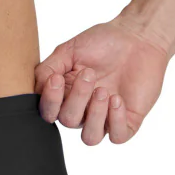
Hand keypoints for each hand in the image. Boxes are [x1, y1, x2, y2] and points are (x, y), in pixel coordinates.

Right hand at [34, 17, 170, 144]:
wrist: (136, 37)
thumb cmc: (102, 42)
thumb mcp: (68, 50)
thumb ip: (47, 69)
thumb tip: (37, 89)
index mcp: (65, 94)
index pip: (49, 112)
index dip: (50, 101)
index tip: (57, 78)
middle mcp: (82, 109)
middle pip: (68, 121)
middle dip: (77, 98)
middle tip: (89, 73)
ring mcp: (105, 117)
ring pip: (90, 137)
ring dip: (94, 115)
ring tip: (103, 91)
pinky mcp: (127, 121)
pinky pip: (117, 136)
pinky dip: (115, 120)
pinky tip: (117, 99)